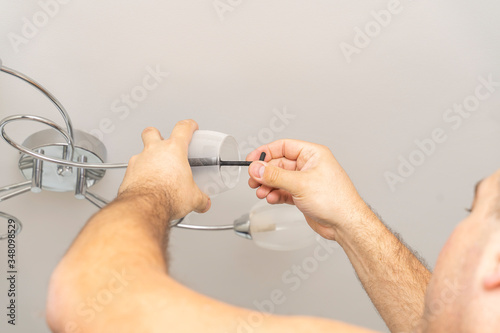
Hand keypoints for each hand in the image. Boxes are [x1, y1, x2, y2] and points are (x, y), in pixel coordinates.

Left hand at [118, 120, 210, 220]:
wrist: (145, 207)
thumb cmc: (167, 196)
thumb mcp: (192, 198)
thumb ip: (200, 198)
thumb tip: (203, 202)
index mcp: (173, 150)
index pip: (182, 128)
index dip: (188, 125)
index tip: (190, 127)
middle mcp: (154, 151)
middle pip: (152, 131)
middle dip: (157, 134)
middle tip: (163, 141)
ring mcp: (138, 160)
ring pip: (141, 151)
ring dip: (147, 157)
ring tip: (154, 169)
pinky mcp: (128, 173)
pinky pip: (133, 169)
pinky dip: (138, 174)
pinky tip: (144, 183)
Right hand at [247, 139, 371, 240]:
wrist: (345, 224)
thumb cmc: (336, 200)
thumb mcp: (300, 184)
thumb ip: (275, 176)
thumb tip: (257, 168)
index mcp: (312, 154)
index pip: (283, 146)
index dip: (266, 152)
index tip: (252, 160)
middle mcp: (309, 165)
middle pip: (279, 164)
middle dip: (265, 173)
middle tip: (254, 180)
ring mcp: (305, 181)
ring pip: (279, 179)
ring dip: (268, 185)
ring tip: (261, 192)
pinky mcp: (303, 195)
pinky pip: (283, 191)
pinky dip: (275, 194)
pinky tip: (272, 198)